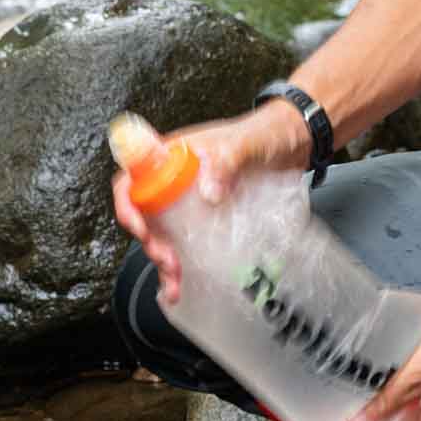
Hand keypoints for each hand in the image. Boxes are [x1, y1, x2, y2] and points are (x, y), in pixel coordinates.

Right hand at [112, 101, 312, 303]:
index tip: (141, 227)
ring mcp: (189, 204)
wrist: (292, 146)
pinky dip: (181, 267)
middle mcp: (174, 182)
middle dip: (151, 243)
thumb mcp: (246, 143)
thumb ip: (227, 160)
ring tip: (175, 282)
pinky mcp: (205, 222)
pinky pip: (185, 245)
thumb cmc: (264, 135)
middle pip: (145, 217)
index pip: (133, 179)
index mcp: (173, 158)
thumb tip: (208, 192)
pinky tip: (181, 285)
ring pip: (163, 237)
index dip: (128, 204)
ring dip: (164, 262)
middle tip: (169, 259)